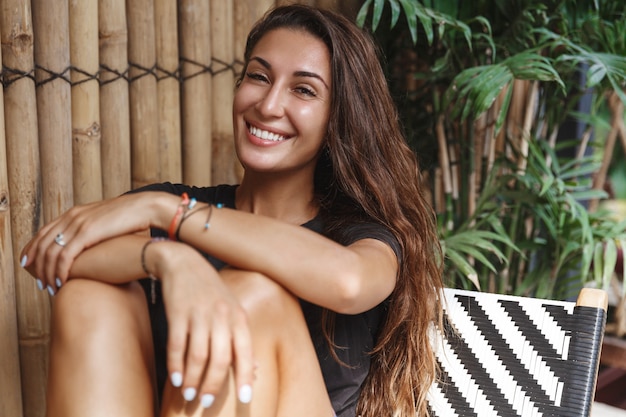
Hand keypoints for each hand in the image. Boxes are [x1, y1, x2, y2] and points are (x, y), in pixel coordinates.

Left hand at [19, 192, 165, 291]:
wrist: (147, 207)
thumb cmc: (134, 217)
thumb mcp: (107, 222)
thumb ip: (96, 230)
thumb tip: (95, 243)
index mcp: (76, 212)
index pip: (44, 231)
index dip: (34, 249)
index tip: (30, 265)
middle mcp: (72, 216)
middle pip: (42, 243)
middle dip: (37, 265)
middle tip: (40, 282)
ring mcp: (78, 224)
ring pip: (50, 252)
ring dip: (47, 273)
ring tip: (50, 287)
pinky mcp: (87, 233)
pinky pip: (64, 257)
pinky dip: (59, 272)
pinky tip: (61, 283)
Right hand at [152, 241, 253, 406]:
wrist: (183, 262)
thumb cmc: (210, 291)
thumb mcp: (232, 309)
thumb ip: (241, 338)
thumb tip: (255, 369)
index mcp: (238, 316)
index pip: (245, 351)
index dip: (246, 377)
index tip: (246, 399)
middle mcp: (221, 316)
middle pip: (220, 358)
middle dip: (213, 385)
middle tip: (205, 402)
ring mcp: (199, 314)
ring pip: (197, 355)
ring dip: (192, 379)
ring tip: (189, 394)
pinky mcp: (177, 313)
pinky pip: (176, 346)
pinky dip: (175, 365)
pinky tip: (175, 379)